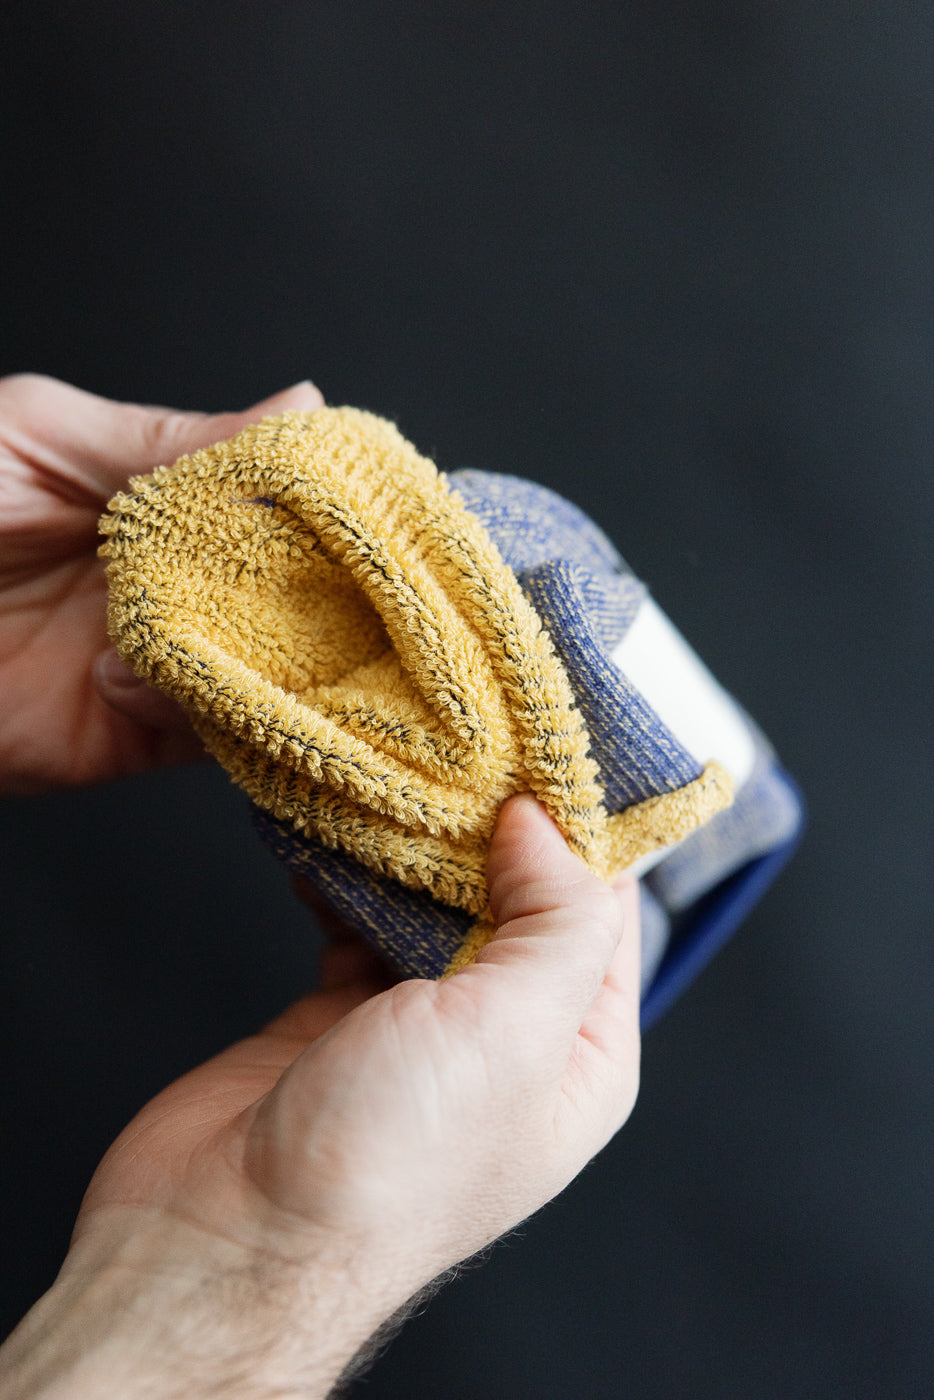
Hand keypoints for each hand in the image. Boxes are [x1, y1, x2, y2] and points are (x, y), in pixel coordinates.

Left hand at [0, 373, 323, 794]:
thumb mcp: (40, 435)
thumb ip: (172, 438)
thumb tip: (303, 407)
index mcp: (152, 499)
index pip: (270, 501)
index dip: (319, 502)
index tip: (361, 498)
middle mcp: (169, 581)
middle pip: (286, 589)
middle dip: (314, 584)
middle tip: (341, 574)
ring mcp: (156, 659)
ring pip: (265, 665)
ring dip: (268, 650)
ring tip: (239, 620)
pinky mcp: (132, 735)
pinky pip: (210, 734)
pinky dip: (206, 709)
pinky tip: (140, 671)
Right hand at [0, 795, 640, 1398]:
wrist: (229, 1240)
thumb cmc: (387, 1168)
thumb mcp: (514, 1034)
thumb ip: (557, 921)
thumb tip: (547, 822)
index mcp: (578, 1053)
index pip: (604, 913)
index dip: (584, 828)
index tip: (552, 746)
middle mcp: (507, 1037)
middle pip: (517, 897)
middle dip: (494, 820)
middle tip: (467, 738)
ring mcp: (420, 1022)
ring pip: (434, 899)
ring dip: (417, 837)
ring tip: (400, 764)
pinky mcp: (340, 1010)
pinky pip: (357, 913)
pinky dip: (344, 869)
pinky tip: (332, 825)